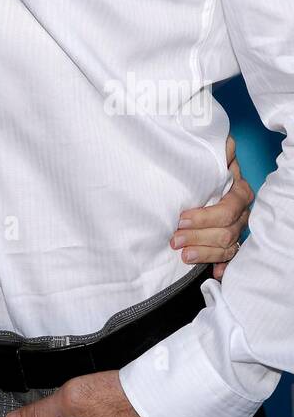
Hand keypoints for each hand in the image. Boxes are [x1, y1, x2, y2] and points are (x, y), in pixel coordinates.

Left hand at [171, 134, 252, 279]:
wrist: (200, 177)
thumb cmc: (202, 167)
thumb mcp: (207, 156)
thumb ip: (218, 150)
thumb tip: (226, 144)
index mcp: (238, 191)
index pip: (227, 209)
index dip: (205, 217)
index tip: (182, 219)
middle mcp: (240, 212)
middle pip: (226, 232)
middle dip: (199, 237)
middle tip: (175, 240)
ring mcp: (236, 228)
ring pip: (227, 247)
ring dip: (205, 253)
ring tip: (183, 255)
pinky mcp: (229, 242)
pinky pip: (230, 258)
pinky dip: (222, 266)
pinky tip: (213, 272)